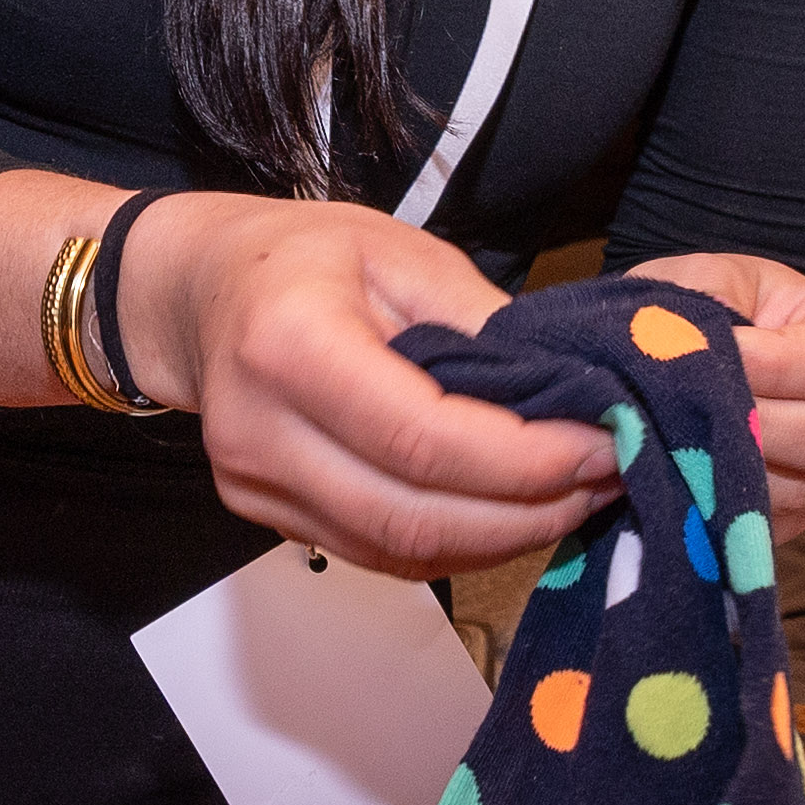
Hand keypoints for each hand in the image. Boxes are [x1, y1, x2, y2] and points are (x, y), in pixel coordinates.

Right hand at [111, 193, 618, 577]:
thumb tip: (570, 387)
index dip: (525, 460)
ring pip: (402, 553)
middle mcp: (262, 430)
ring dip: (503, 537)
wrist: (195, 293)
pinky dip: (458, 544)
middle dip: (529, 511)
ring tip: (575, 498)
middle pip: (415, 517)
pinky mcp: (266, 519)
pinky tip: (512, 512)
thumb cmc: (300, 258)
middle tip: (608, 480)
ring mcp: (256, 486)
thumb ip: (482, 320)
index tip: (602, 444)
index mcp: (290, 344)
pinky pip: (378, 554)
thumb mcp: (400, 249)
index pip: (423, 439)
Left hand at [626, 252, 804, 531]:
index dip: (778, 364)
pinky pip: (773, 522)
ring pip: (803, 486)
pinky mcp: (804, 513)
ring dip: (734, 466)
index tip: (715, 353)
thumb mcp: (706, 277)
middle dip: (754, 423)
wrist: (697, 353)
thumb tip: (691, 339)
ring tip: (676, 436)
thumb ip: (704, 296)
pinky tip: (683, 470)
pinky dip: (724, 502)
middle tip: (688, 406)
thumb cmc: (713, 306)